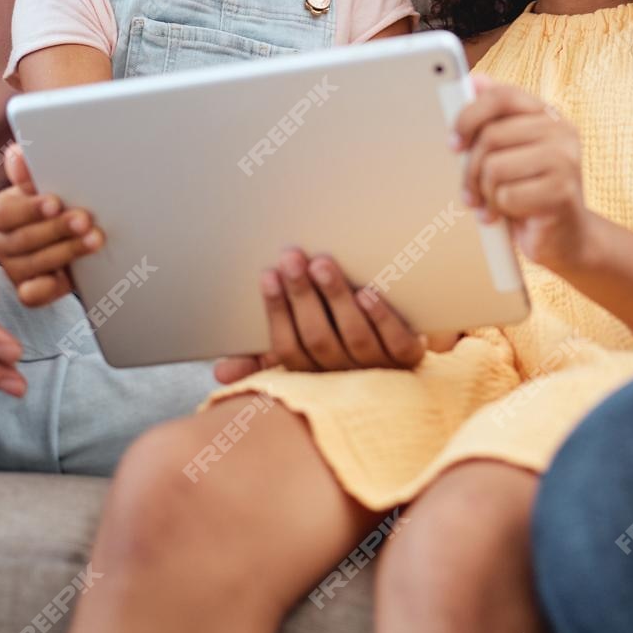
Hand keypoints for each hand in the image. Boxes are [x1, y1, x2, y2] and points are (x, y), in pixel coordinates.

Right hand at [0, 141, 103, 306]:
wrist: (64, 234)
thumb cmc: (52, 205)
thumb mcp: (42, 186)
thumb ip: (30, 173)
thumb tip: (17, 154)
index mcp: (0, 213)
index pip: (8, 213)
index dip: (31, 208)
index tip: (55, 202)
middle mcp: (1, 243)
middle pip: (24, 240)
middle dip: (58, 229)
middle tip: (85, 220)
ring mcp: (14, 268)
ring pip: (33, 265)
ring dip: (66, 252)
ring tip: (94, 240)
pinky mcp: (29, 290)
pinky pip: (32, 295)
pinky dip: (47, 288)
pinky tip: (67, 278)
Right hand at [211, 248, 457, 382]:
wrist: (403, 360)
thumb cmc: (340, 348)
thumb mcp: (301, 354)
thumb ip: (262, 359)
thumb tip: (221, 372)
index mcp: (314, 375)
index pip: (287, 349)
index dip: (276, 311)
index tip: (267, 274)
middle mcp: (344, 375)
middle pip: (318, 339)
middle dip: (302, 296)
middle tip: (291, 256)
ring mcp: (379, 368)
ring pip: (355, 338)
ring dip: (336, 298)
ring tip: (323, 263)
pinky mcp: (410, 358)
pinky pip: (397, 342)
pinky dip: (382, 318)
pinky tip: (367, 294)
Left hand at [454, 77, 592, 270]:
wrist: (567, 238)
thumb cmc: (532, 193)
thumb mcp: (509, 153)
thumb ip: (494, 119)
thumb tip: (476, 80)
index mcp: (548, 115)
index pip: (501, 96)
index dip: (469, 116)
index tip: (453, 142)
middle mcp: (561, 131)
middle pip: (490, 136)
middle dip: (472, 170)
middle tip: (472, 191)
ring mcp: (566, 160)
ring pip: (494, 167)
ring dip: (487, 194)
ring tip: (496, 204)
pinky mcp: (562, 190)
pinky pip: (506, 195)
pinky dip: (501, 210)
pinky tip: (514, 215)